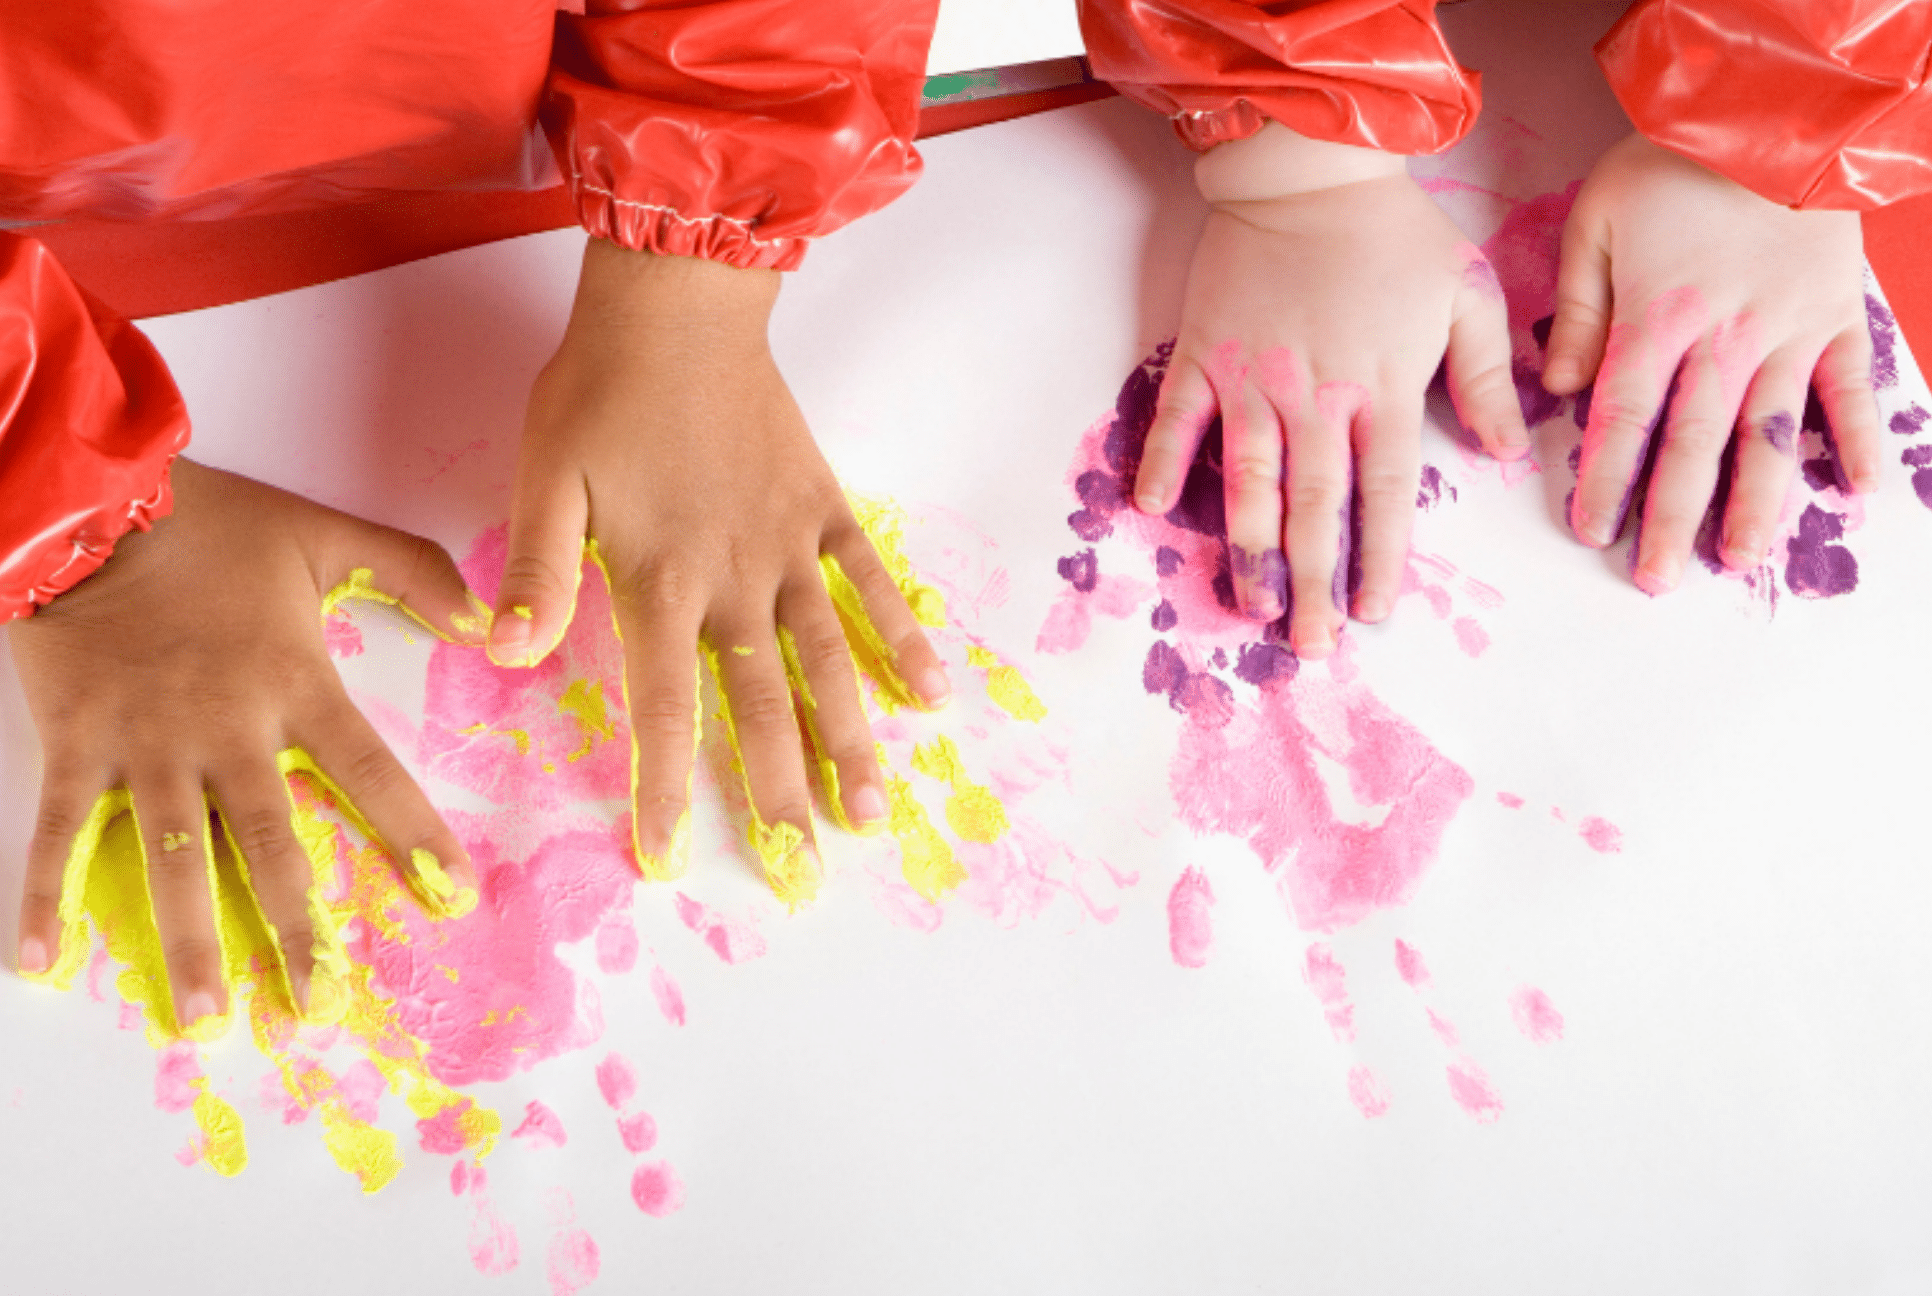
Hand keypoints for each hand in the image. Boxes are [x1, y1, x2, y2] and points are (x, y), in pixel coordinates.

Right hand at [9, 459, 482, 1030]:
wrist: (88, 503)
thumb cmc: (210, 525)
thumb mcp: (325, 537)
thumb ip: (415, 574)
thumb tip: (494, 622)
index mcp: (294, 684)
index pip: (369, 772)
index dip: (413, 834)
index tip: (451, 897)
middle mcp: (224, 729)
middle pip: (271, 844)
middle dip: (298, 930)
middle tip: (318, 1008)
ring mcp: (145, 744)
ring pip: (172, 860)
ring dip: (187, 942)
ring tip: (202, 1020)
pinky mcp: (76, 745)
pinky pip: (57, 833)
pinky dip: (44, 898)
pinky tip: (42, 967)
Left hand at [491, 241, 948, 902]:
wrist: (680, 306)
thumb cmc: (600, 392)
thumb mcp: (545, 478)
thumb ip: (536, 571)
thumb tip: (507, 656)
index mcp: (660, 580)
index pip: (663, 707)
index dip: (665, 788)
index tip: (671, 859)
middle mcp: (735, 580)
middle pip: (761, 706)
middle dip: (780, 792)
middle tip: (804, 869)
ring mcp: (789, 549)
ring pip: (828, 662)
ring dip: (852, 741)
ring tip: (874, 813)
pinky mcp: (823, 512)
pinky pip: (870, 584)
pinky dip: (902, 636)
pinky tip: (931, 694)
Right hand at [1135, 124, 1527, 655]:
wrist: (1309, 170)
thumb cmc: (1395, 233)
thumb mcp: (1466, 294)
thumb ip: (1487, 376)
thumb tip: (1502, 450)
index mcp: (1384, 388)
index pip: (1384, 496)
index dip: (1379, 560)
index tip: (1374, 615)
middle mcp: (1317, 397)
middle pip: (1315, 510)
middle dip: (1313, 583)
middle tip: (1309, 644)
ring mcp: (1253, 379)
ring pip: (1249, 482)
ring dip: (1248, 549)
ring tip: (1249, 604)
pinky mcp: (1205, 354)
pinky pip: (1179, 418)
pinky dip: (1165, 462)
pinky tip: (1152, 508)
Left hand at [1543, 132, 1879, 589]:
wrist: (1770, 115)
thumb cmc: (1670, 167)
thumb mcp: (1595, 222)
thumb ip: (1577, 311)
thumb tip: (1557, 388)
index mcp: (1658, 319)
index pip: (1623, 419)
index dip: (1605, 479)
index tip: (1591, 530)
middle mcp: (1725, 340)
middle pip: (1693, 447)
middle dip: (1671, 519)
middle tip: (1656, 579)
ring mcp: (1789, 334)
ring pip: (1771, 435)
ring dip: (1757, 504)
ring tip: (1740, 560)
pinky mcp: (1836, 320)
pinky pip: (1850, 390)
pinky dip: (1855, 440)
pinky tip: (1859, 494)